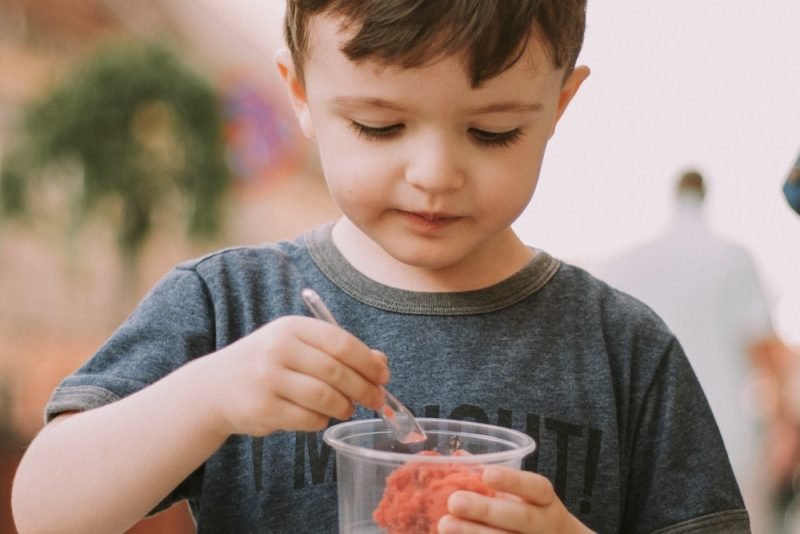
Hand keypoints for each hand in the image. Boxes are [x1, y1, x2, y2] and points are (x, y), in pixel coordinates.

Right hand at [201, 315, 388, 436]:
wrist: (215, 387)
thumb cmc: (267, 364)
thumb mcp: (298, 347)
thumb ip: (337, 351)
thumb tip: (381, 363)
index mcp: (292, 327)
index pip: (341, 342)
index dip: (367, 361)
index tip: (383, 376)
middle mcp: (278, 349)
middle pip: (336, 371)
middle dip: (363, 388)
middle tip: (376, 399)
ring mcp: (268, 379)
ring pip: (324, 397)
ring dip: (344, 406)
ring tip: (346, 408)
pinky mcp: (263, 408)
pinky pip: (308, 418)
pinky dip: (322, 420)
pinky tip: (320, 416)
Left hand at [438, 466, 592, 533]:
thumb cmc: (531, 513)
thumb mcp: (522, 495)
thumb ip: (494, 477)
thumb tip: (459, 457)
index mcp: (546, 502)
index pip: (536, 488)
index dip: (513, 481)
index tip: (487, 474)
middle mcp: (545, 526)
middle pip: (521, 518)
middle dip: (487, 510)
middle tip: (454, 502)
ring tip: (444, 525)